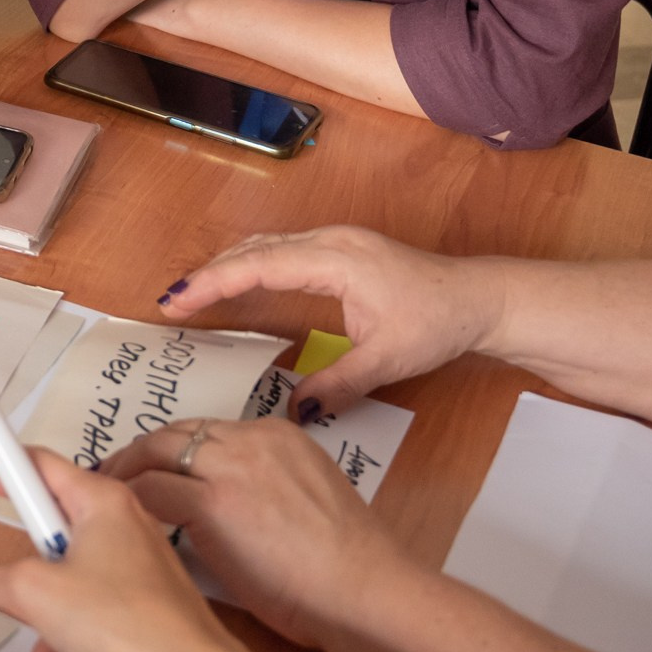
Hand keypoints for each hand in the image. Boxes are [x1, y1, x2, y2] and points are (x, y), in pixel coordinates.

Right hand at [0, 446, 264, 651]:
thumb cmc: (131, 623)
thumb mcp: (34, 594)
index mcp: (101, 501)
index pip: (39, 463)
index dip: (1, 456)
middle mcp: (120, 524)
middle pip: (48, 521)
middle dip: (18, 555)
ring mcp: (132, 564)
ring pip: (62, 571)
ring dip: (36, 608)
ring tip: (34, 636)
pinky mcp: (139, 603)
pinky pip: (84, 604)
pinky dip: (62, 632)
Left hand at [103, 416, 412, 651]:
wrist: (364, 590)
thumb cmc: (345, 568)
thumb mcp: (310, 500)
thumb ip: (269, 488)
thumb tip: (236, 506)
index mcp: (280, 436)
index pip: (206, 432)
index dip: (173, 452)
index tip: (154, 469)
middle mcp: (252, 441)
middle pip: (174, 434)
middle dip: (138, 453)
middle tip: (113, 476)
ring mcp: (231, 468)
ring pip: (154, 452)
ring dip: (124, 472)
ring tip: (104, 495)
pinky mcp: (213, 502)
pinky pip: (150, 490)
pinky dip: (127, 501)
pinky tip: (116, 520)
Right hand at [159, 225, 504, 418]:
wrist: (480, 298)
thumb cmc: (439, 322)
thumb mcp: (389, 360)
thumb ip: (338, 384)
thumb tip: (295, 411)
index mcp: (336, 259)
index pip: (259, 265)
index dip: (214, 282)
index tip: (178, 300)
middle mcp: (329, 241)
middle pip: (253, 248)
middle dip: (210, 274)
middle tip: (171, 302)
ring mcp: (334, 240)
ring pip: (265, 244)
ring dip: (227, 266)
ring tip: (193, 294)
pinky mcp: (339, 248)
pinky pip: (280, 248)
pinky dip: (250, 263)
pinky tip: (237, 281)